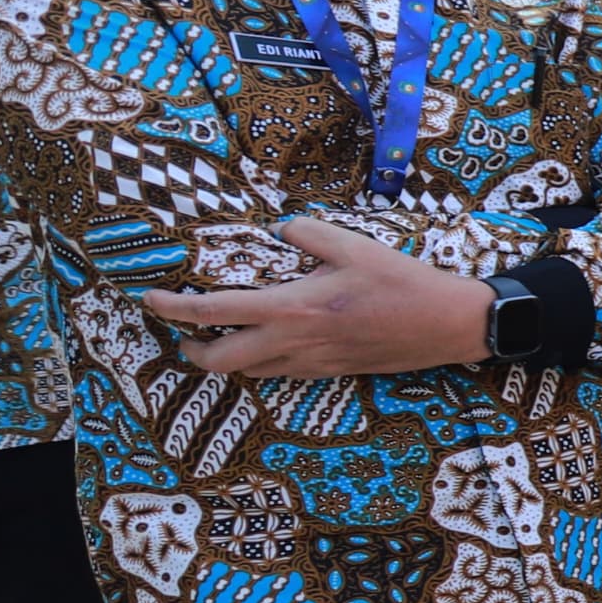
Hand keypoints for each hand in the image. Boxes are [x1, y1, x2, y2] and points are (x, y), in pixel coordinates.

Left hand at [142, 219, 498, 378]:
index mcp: (292, 308)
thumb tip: (279, 229)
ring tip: (220, 337)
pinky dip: (260, 361)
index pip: (213, 312)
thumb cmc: (404, 283)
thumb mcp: (354, 244)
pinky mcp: (331, 371)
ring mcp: (313, 363)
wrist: (449, 325)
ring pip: (248, 373)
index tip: (152, 299)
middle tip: (183, 331)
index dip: (174, 309)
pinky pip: (279, 373)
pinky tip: (269, 342)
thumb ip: (307, 233)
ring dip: (225, 358)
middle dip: (192, 349)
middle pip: (219, 362)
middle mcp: (294, 343)